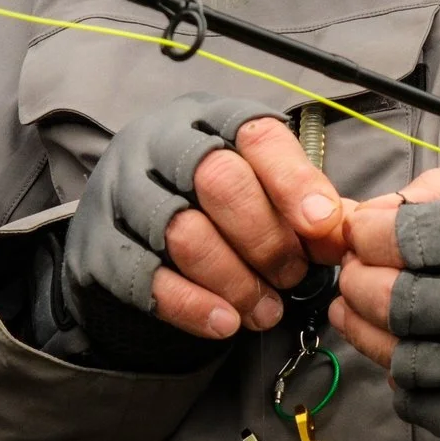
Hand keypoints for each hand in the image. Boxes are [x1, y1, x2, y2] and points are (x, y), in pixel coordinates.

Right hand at [63, 93, 346, 343]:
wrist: (123, 223)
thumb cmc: (208, 199)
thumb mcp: (254, 180)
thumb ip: (298, 201)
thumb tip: (339, 232)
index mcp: (211, 118)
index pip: (257, 135)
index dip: (294, 181)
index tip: (323, 226)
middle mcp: (162, 144)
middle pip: (219, 180)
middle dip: (266, 238)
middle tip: (293, 276)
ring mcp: (124, 191)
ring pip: (184, 232)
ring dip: (236, 281)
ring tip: (266, 310)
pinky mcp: (100, 243)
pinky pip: (148, 278)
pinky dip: (194, 305)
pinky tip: (225, 322)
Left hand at [330, 174, 439, 440]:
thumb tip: (394, 205)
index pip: (404, 237)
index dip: (369, 234)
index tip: (361, 234)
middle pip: (396, 300)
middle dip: (361, 285)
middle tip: (353, 276)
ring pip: (408, 358)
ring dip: (373, 338)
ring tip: (360, 316)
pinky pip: (435, 410)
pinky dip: (409, 391)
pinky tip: (405, 369)